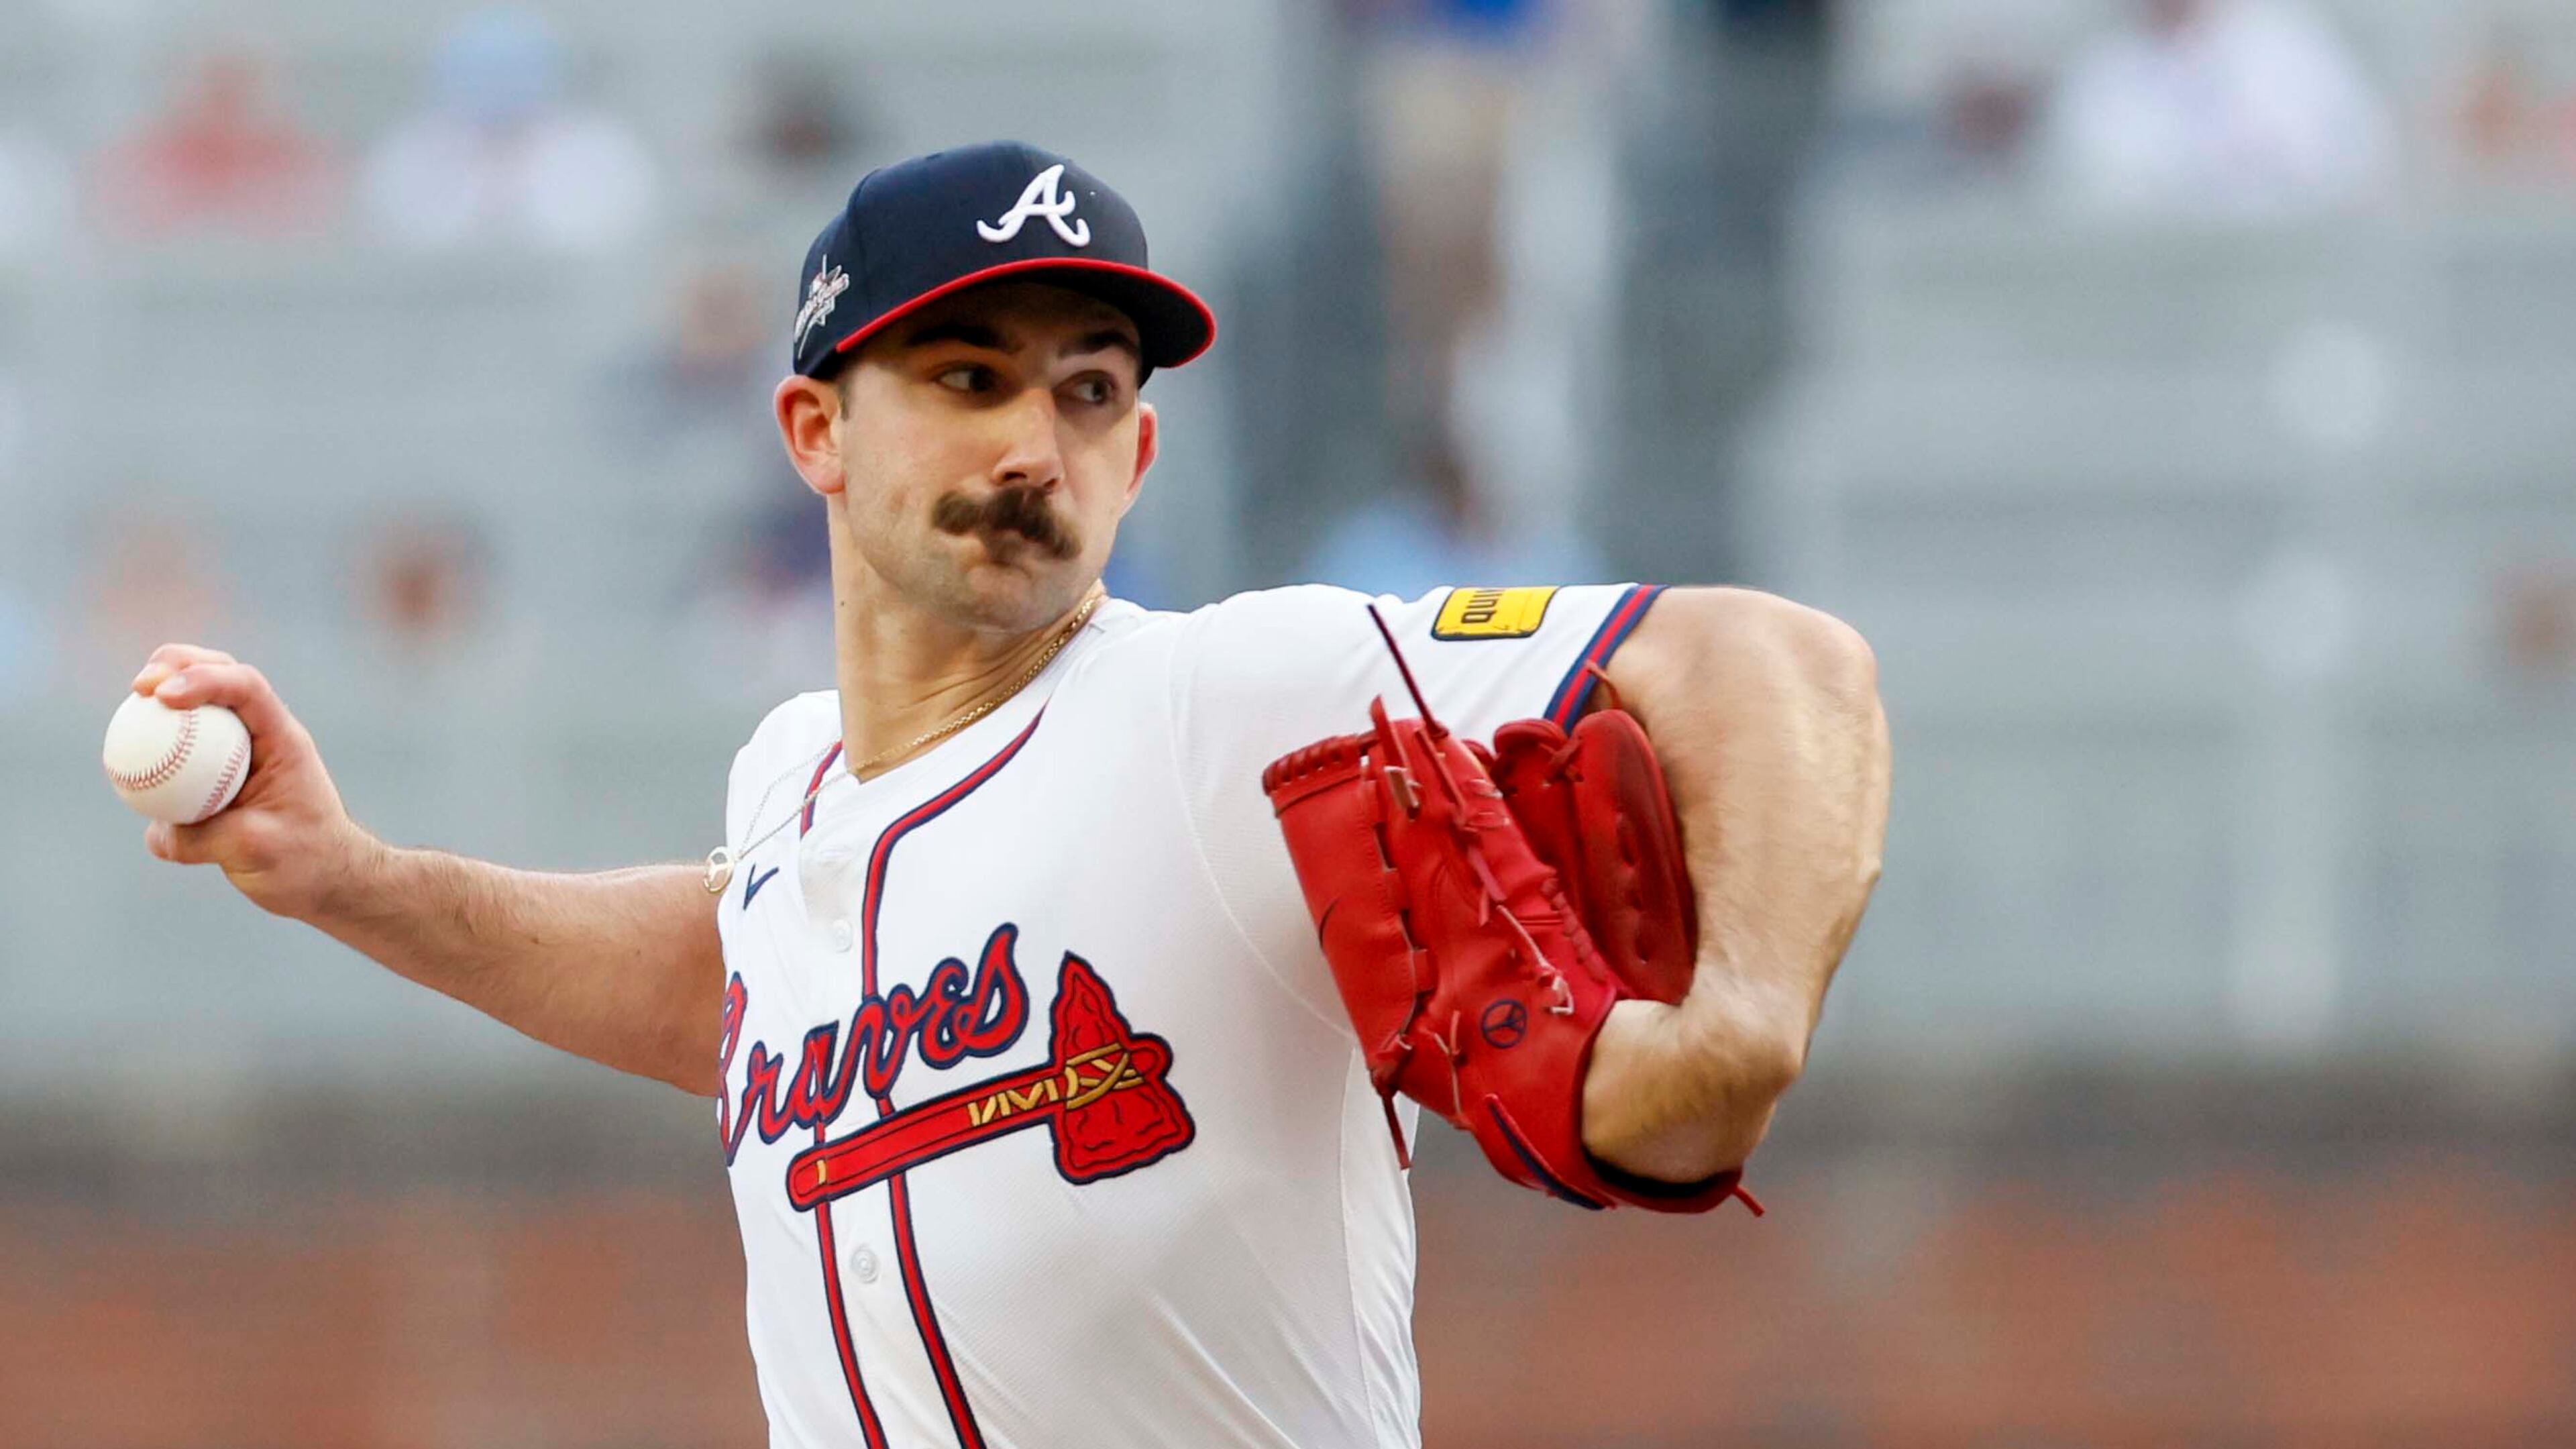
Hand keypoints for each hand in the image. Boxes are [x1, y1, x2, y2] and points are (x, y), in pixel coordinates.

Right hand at [130, 644, 380, 921]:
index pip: (248, 689)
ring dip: (165, 693)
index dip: (204, 679)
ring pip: (200, 705)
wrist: (325, 877)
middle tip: (140, 685)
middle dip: (178, 665)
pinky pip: (182, 748)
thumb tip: (156, 832)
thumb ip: (203, 838)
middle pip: (222, 675)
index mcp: (282, 740)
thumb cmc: (304, 860)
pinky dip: (157, 741)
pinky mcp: (218, 774)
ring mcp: (239, 751)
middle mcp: (262, 735)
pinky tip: (130, 755)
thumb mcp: (255, 849)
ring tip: (134, 701)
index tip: (164, 697)